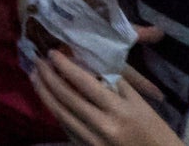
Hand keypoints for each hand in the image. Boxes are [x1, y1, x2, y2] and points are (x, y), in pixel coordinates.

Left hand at [27, 42, 182, 144]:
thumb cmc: (154, 129)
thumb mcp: (138, 102)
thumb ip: (112, 83)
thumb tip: (86, 64)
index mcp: (118, 110)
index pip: (84, 83)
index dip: (65, 66)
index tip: (52, 52)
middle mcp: (103, 126)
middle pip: (66, 97)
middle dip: (48, 76)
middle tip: (37, 60)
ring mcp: (92, 141)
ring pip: (60, 113)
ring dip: (44, 93)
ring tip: (34, 76)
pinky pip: (65, 128)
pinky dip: (55, 110)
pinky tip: (48, 98)